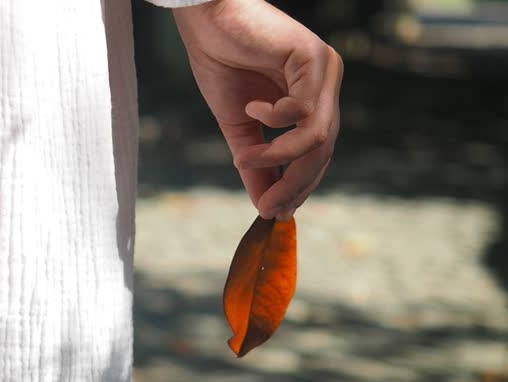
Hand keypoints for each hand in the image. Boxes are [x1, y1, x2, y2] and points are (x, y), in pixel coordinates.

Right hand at [173, 0, 342, 219]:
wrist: (205, 20)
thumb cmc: (220, 62)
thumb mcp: (238, 126)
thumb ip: (255, 163)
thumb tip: (263, 205)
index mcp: (313, 100)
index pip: (318, 154)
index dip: (298, 186)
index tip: (272, 211)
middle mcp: (326, 85)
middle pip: (323, 151)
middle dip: (295, 184)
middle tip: (266, 205)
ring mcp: (324, 70)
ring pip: (318, 136)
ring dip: (280, 156)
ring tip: (247, 157)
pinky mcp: (312, 57)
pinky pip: (302, 109)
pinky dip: (275, 119)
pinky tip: (253, 107)